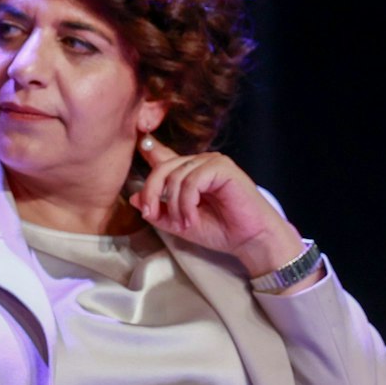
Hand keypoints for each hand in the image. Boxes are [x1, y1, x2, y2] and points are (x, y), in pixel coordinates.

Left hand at [127, 137, 305, 277]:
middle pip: (162, 168)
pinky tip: (192, 219)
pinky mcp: (222, 167)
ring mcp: (212, 162)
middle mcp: (199, 162)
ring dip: (175, 205)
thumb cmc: (221, 231)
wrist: (251, 240)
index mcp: (189, 172)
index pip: (163, 157)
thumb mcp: (180, 223)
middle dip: (152, 193)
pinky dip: (187, 203)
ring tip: (183, 225)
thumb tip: (134, 199)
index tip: (138, 144)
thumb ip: (159, 212)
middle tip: (152, 214)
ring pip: (176, 176)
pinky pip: (192, 181)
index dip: (149, 150)